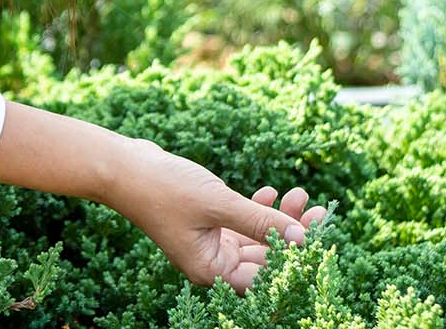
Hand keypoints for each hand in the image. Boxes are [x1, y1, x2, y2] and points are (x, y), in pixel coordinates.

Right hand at [106, 137, 328, 291]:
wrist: (126, 167)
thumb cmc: (166, 189)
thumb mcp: (219, 204)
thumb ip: (260, 221)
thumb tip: (300, 237)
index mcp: (210, 271)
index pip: (262, 278)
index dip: (292, 261)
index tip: (317, 237)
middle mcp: (211, 263)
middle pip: (262, 258)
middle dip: (291, 234)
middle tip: (319, 211)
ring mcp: (209, 243)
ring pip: (255, 237)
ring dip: (278, 218)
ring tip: (301, 195)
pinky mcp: (207, 223)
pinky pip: (241, 222)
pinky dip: (257, 209)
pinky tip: (271, 192)